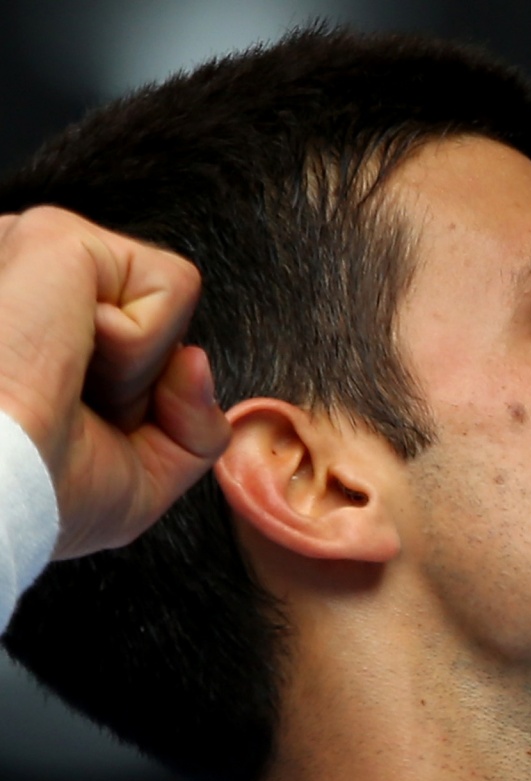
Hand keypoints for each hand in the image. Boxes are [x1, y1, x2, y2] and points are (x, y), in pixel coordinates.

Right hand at [0, 206, 229, 558]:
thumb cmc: (44, 496)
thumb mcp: (143, 475)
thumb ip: (192, 425)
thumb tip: (196, 359)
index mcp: (38, 330)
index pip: (140, 344)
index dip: (141, 405)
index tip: (78, 431)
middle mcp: (33, 283)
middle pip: (161, 327)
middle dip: (144, 387)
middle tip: (73, 408)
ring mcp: (41, 253)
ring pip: (169, 304)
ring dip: (139, 370)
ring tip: (65, 380)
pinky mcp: (58, 233)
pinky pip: (173, 286)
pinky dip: (143, 344)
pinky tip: (73, 351)